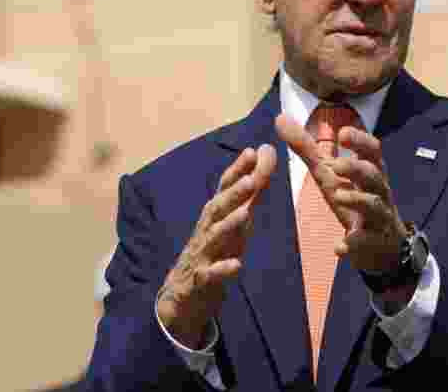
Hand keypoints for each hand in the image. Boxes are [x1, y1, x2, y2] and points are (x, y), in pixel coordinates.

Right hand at [156, 144, 275, 348]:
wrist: (182, 296)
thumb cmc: (214, 250)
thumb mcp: (235, 219)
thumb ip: (251, 190)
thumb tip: (264, 153)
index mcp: (215, 214)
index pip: (225, 188)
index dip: (237, 170)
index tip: (253, 151)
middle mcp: (207, 229)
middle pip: (218, 208)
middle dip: (234, 193)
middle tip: (252, 179)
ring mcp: (202, 254)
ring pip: (214, 237)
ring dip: (229, 225)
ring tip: (246, 213)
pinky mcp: (201, 279)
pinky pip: (212, 274)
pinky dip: (223, 269)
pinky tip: (237, 266)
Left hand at [275, 114, 407, 273]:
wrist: (381, 245)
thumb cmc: (353, 200)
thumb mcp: (330, 174)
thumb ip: (307, 148)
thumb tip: (280, 118)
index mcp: (369, 170)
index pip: (372, 150)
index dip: (360, 140)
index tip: (343, 133)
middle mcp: (377, 190)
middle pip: (374, 174)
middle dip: (357, 168)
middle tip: (335, 165)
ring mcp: (378, 216)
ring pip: (374, 204)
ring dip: (357, 199)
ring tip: (338, 196)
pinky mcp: (374, 241)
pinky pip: (367, 241)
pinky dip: (354, 243)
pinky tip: (339, 247)